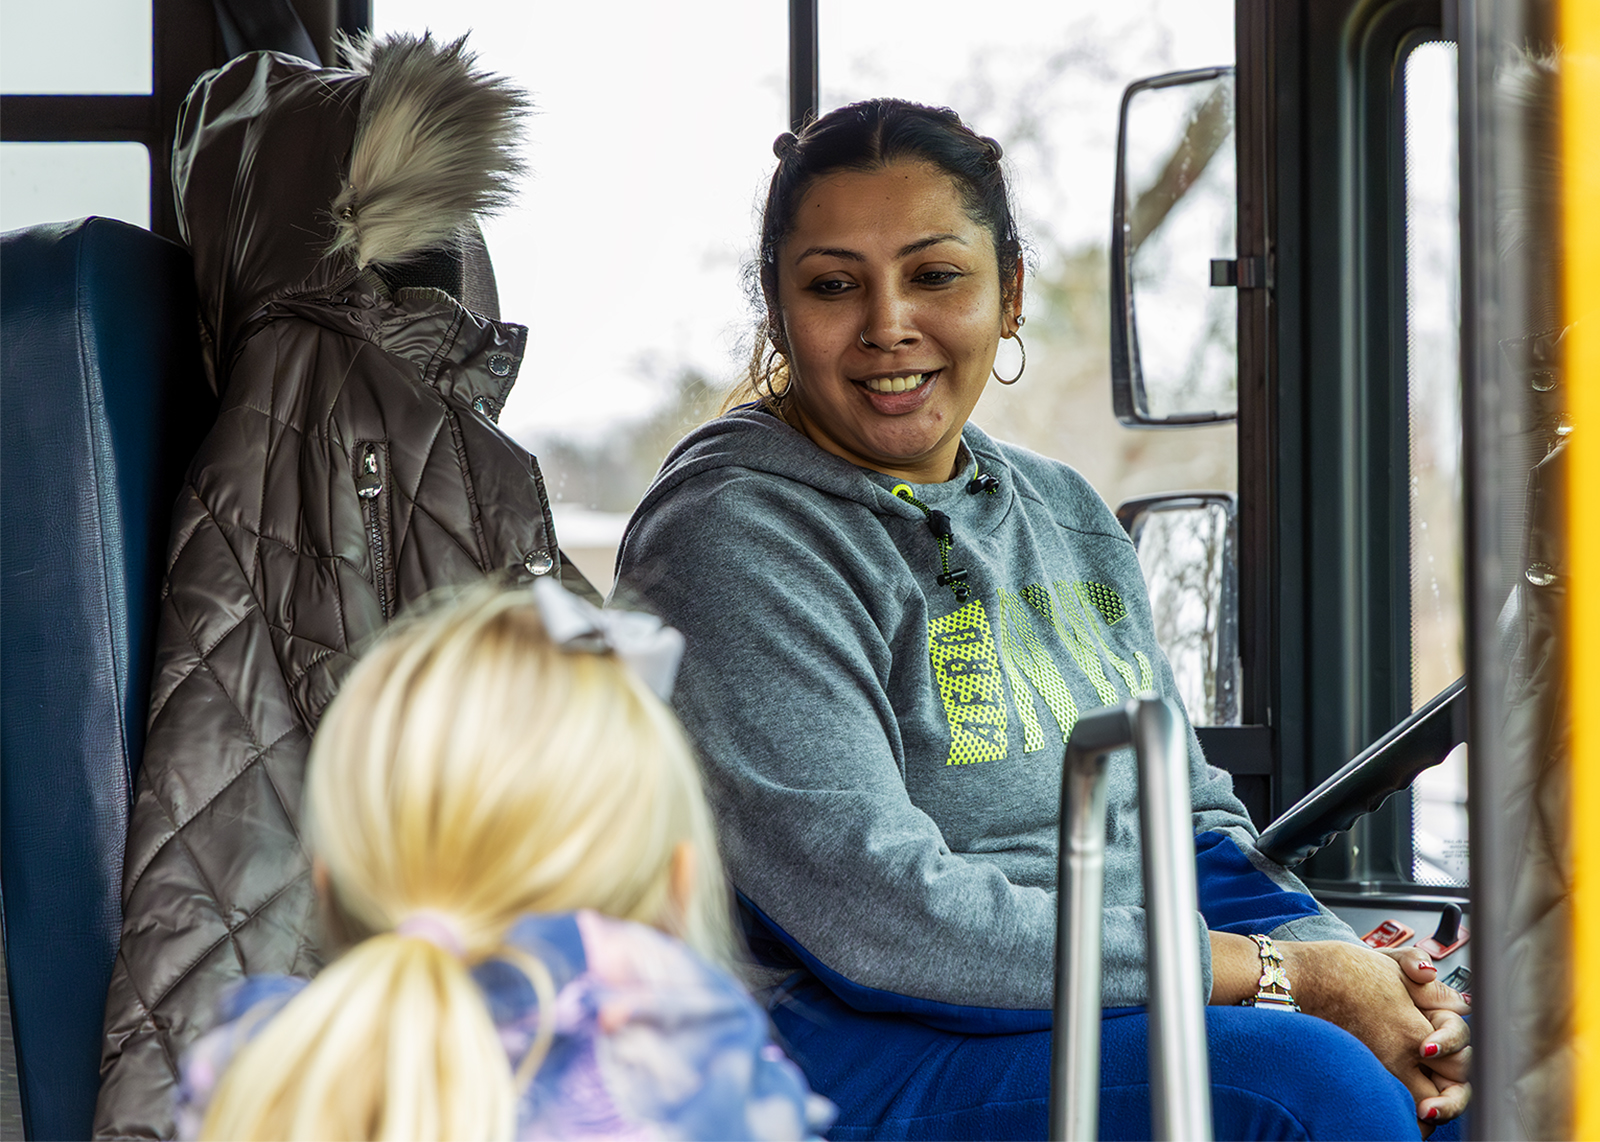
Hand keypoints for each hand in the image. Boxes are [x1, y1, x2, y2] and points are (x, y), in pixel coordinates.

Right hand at [1276, 940, 1470, 1125]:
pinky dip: (1397, 1112)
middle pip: (1445, 1097)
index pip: (1459, 1063)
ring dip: (1427, 1110)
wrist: (1295, 979)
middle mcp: (1397, 1058)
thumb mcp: (1390, 963)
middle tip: (1444, 1088)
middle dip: (1450, 1096)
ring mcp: (1375, 1070)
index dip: (1460, 1059)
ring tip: (1426, 1106)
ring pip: (1416, 1112)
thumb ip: (1430, 984)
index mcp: (1412, 1030)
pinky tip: (1397, 1105)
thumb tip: (1459, 1001)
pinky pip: (1386, 1109)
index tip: (1446, 1052)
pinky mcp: (1354, 1075)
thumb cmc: (1338, 968)